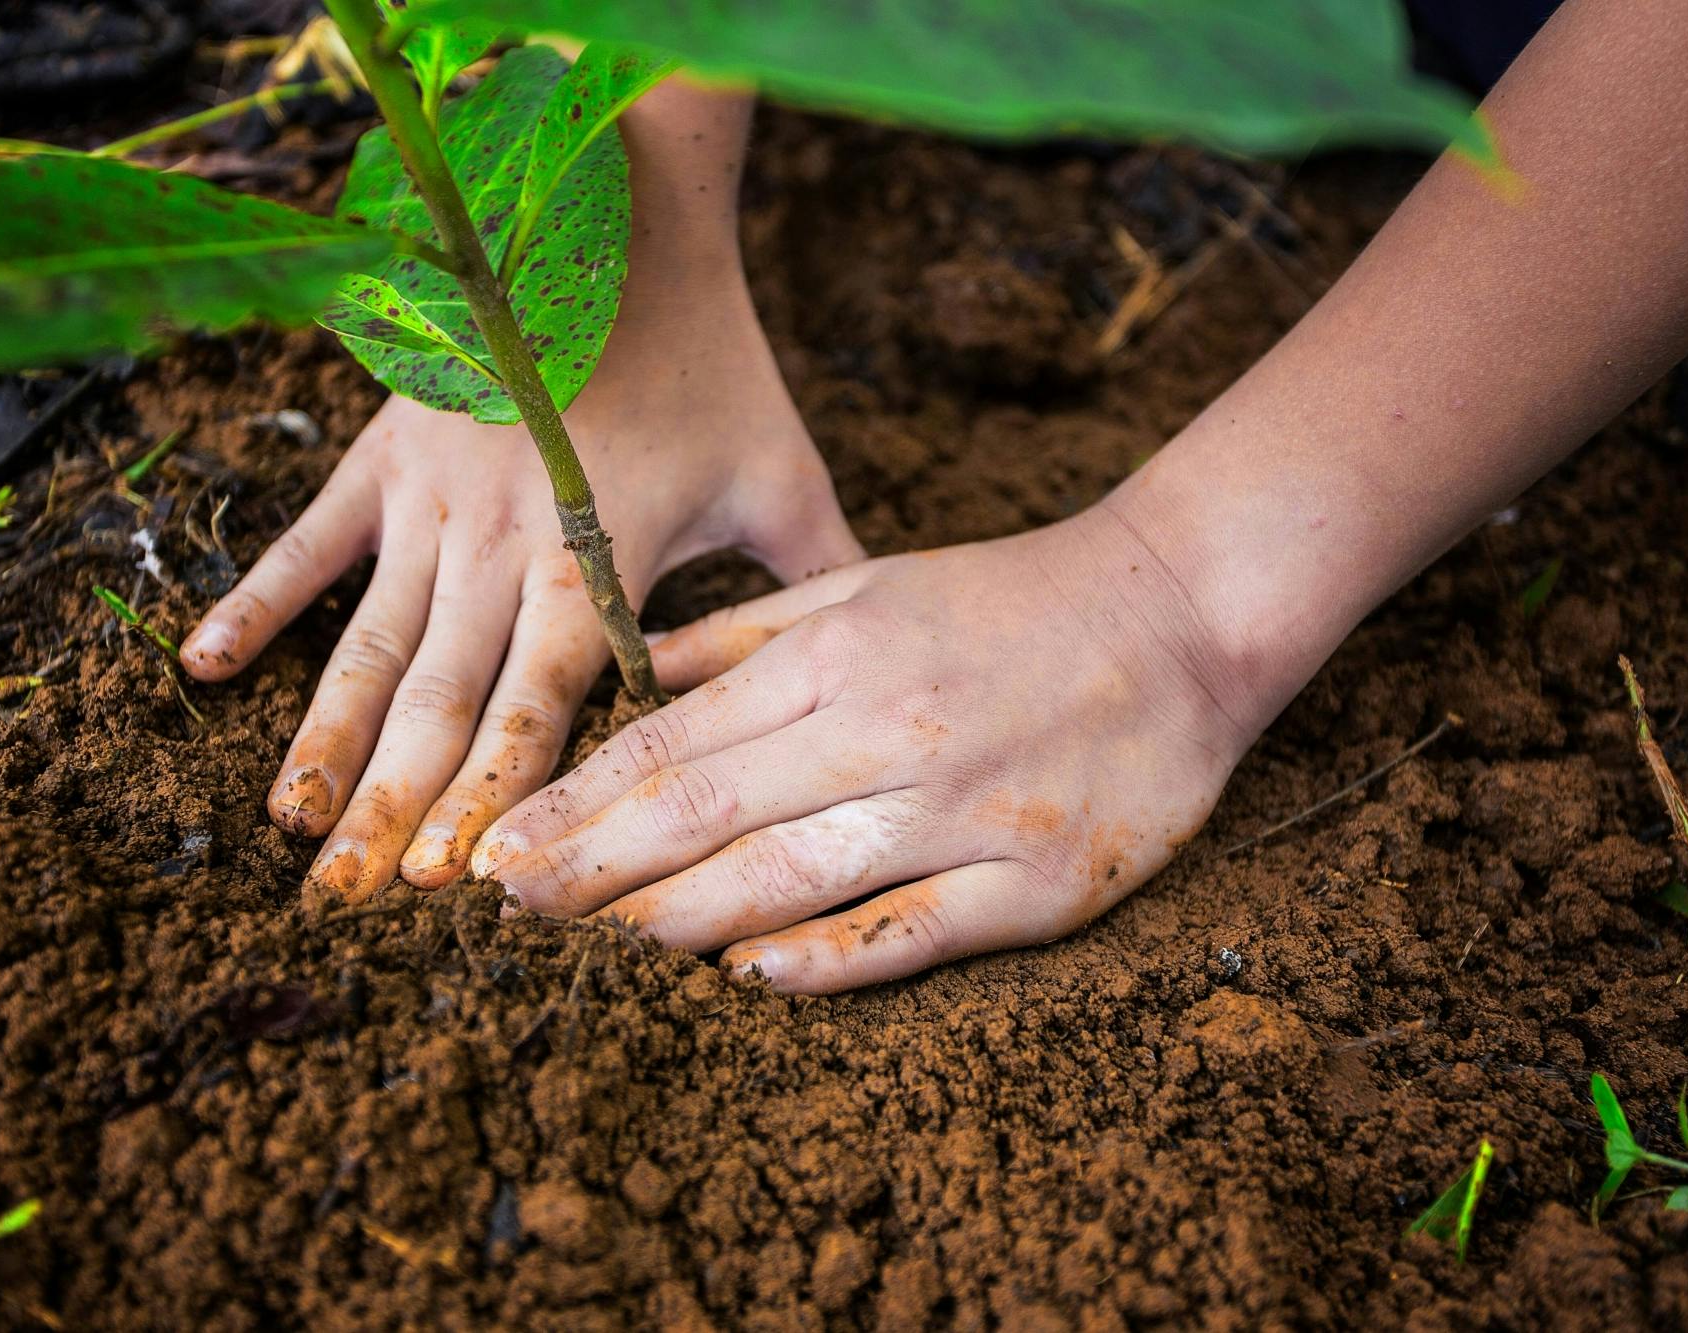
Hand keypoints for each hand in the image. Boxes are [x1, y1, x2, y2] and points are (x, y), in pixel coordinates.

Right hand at [181, 86, 860, 900]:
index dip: (496, 800)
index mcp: (596, 560)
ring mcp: (431, 501)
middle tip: (347, 903)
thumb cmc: (709, 352)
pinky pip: (308, 542)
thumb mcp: (781, 470)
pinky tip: (202, 671)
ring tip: (288, 828)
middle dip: (394, 808)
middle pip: (442, 702)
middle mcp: (502, 546)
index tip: (454, 888)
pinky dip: (256, 604)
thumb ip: (813, 582)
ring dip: (326, 742)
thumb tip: (866, 676)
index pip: (539, 708)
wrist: (616, 216)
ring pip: (370, 646)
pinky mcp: (385, 455)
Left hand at [469, 501, 1279, 992]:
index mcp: (838, 658)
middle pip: (707, 815)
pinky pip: (911, 930)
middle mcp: (886, 730)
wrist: (1185, 611)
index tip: (502, 848)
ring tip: (593, 952)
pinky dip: (827, 960)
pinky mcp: (1034, 883)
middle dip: (592, 868)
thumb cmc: (1010, 599)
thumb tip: (633, 666)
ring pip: (790, 878)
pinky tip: (749, 981)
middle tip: (505, 912)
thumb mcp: (870, 580)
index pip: (674, 741)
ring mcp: (961, 812)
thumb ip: (748, 631)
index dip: (577, 801)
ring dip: (677, 921)